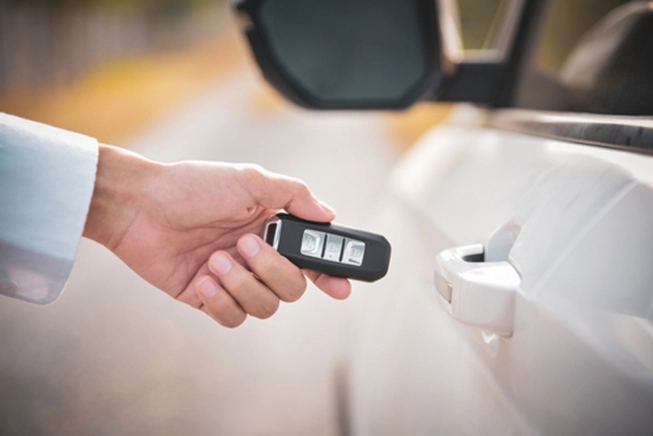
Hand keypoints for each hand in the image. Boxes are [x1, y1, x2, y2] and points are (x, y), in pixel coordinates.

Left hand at [83, 145, 350, 326]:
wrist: (140, 206)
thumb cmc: (193, 186)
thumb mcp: (249, 180)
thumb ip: (293, 195)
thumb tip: (328, 215)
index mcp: (272, 229)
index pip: (311, 258)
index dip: (331, 274)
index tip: (342, 287)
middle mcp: (256, 257)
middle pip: (292, 288)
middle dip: (273, 270)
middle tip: (245, 245)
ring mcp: (233, 279)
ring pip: (264, 306)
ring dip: (243, 284)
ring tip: (215, 259)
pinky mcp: (207, 298)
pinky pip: (232, 318)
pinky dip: (222, 302)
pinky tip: (204, 279)